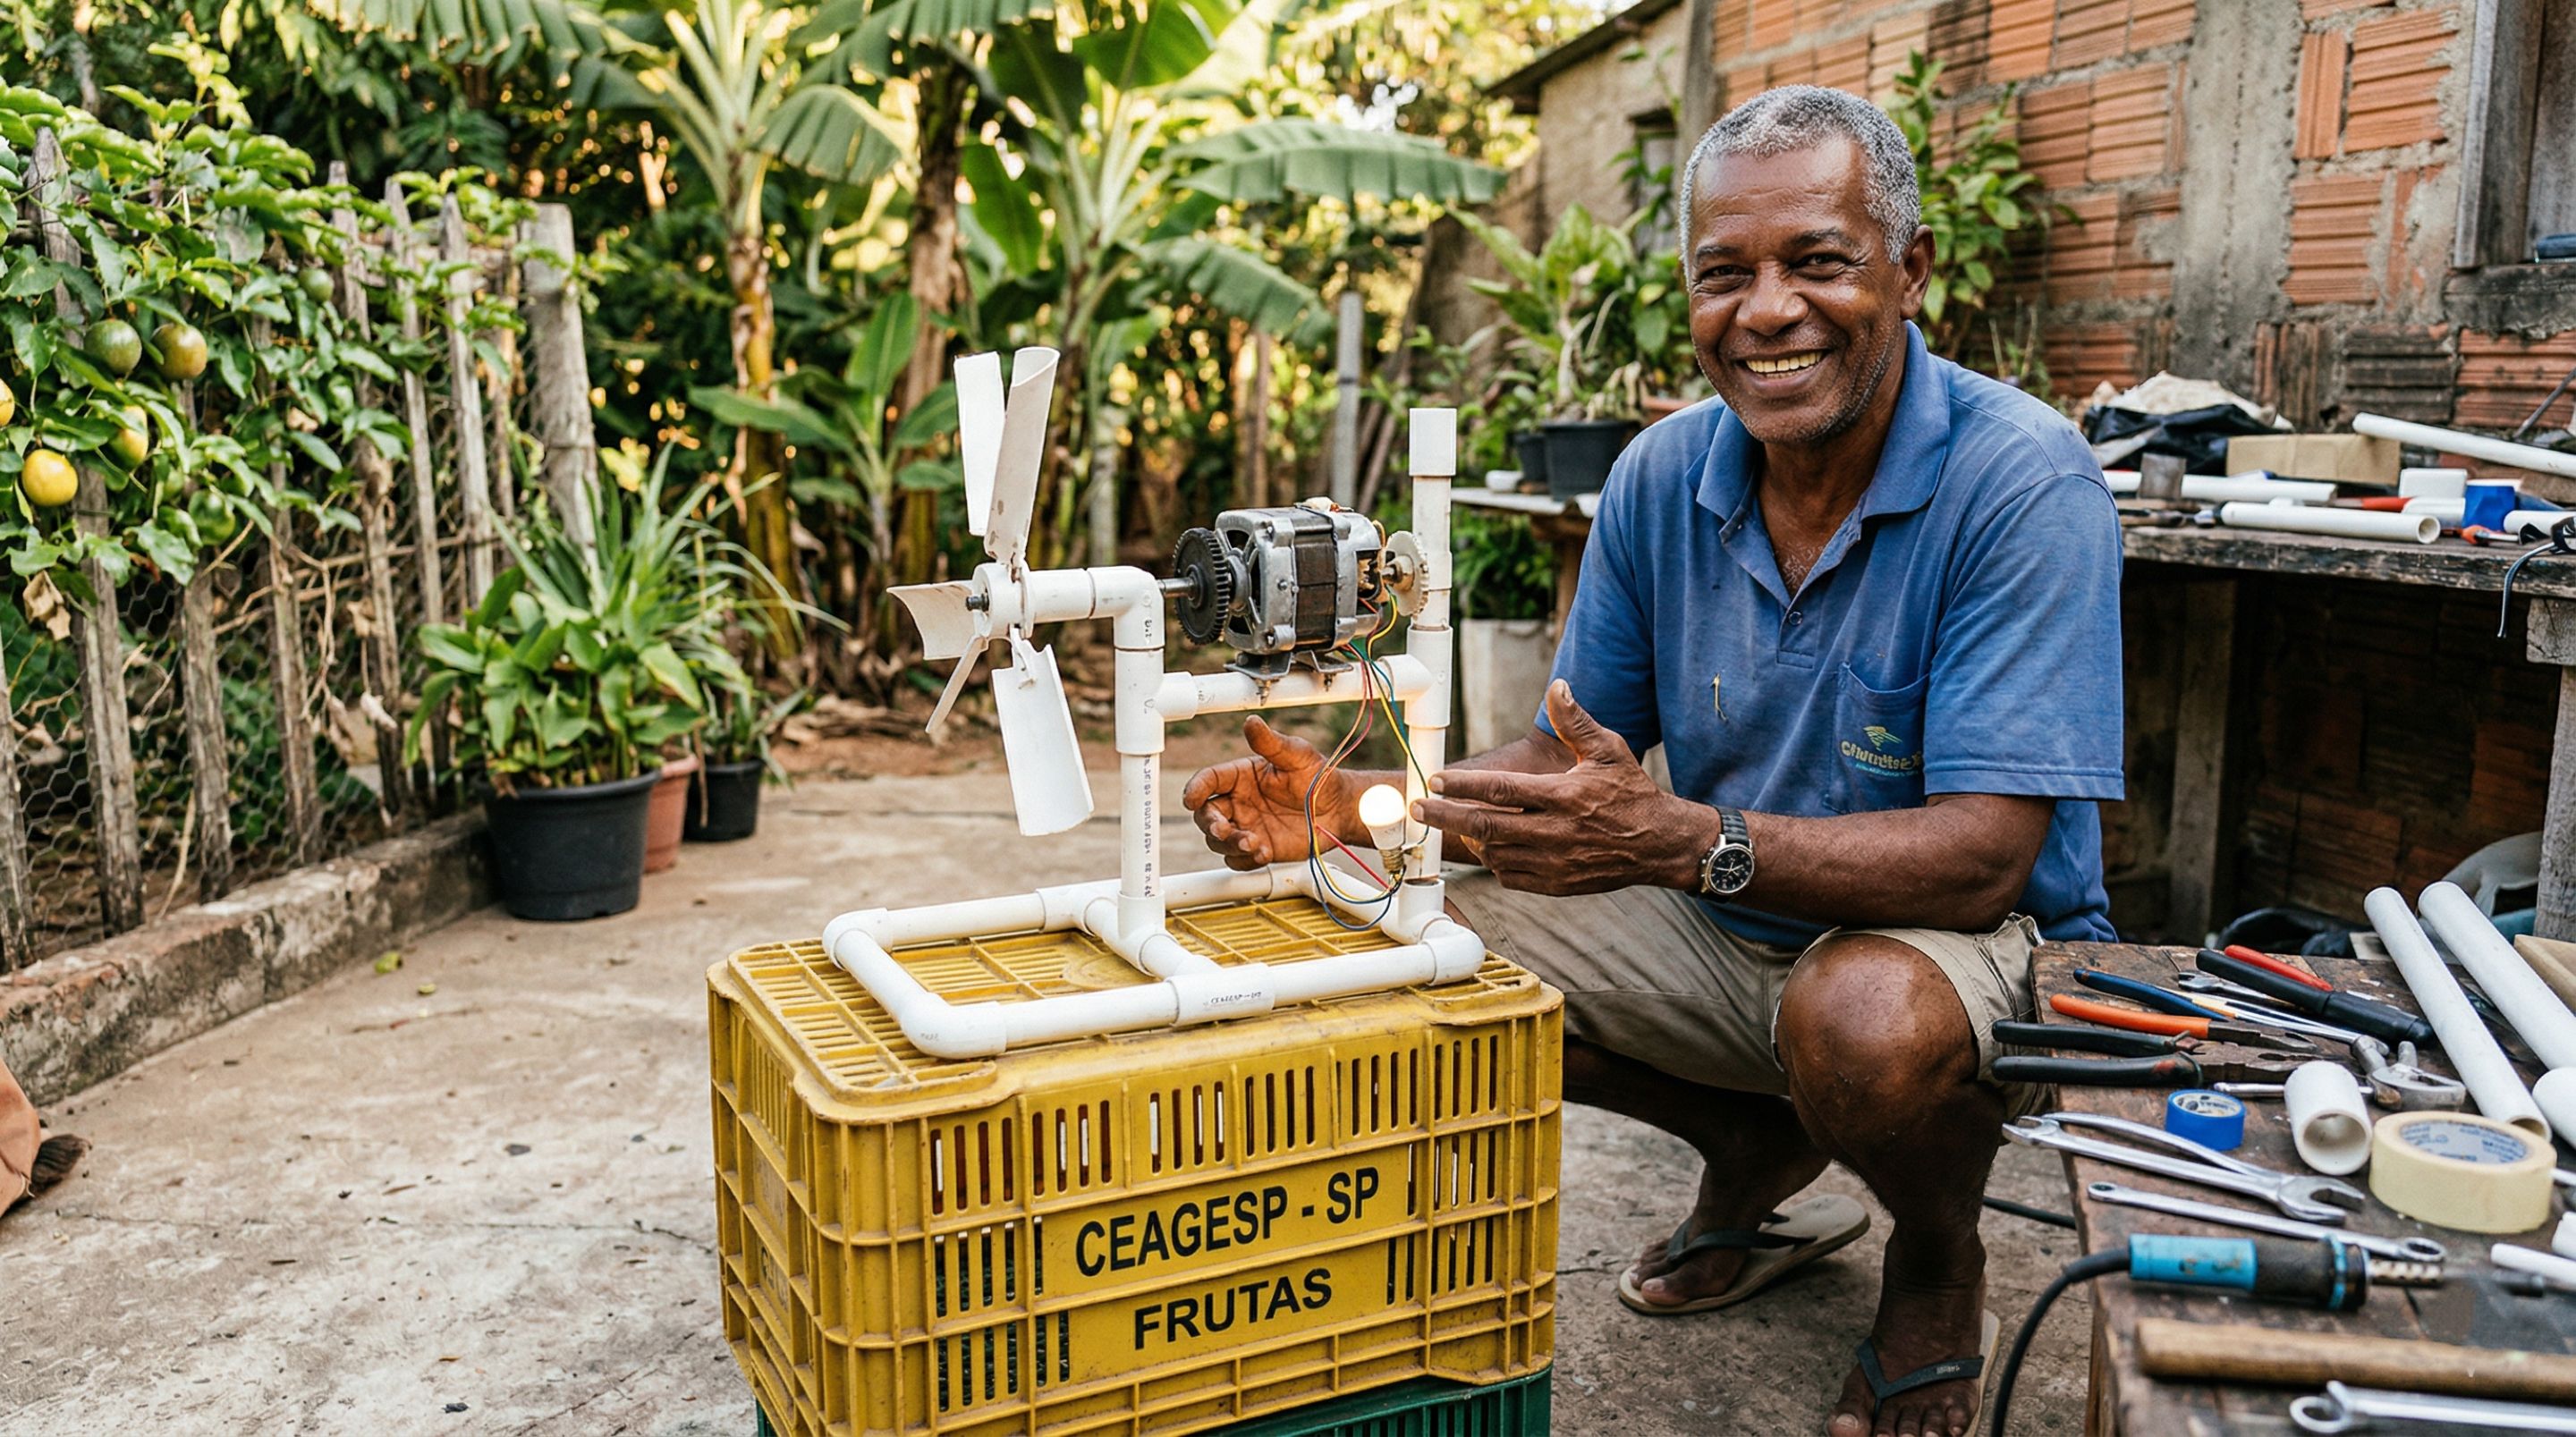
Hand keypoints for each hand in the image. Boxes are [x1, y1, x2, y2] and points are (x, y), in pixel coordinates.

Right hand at [1181, 717, 1350, 871]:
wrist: (1338, 811)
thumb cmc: (1317, 778)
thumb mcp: (1297, 755)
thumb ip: (1271, 742)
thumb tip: (1251, 721)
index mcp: (1240, 777)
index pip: (1208, 780)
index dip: (1195, 789)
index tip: (1191, 799)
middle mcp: (1238, 802)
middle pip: (1205, 814)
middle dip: (1209, 823)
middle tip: (1223, 829)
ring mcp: (1246, 827)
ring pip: (1218, 841)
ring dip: (1229, 844)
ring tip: (1253, 843)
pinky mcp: (1256, 849)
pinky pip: (1237, 860)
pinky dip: (1245, 860)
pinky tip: (1263, 853)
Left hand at [1415, 681, 1703, 894]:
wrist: (1659, 844)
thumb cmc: (1631, 792)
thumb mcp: (1608, 750)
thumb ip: (1576, 721)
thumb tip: (1557, 687)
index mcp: (1563, 796)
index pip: (1500, 790)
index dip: (1462, 786)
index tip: (1435, 781)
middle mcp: (1554, 832)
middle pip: (1484, 826)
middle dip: (1445, 817)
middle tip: (1418, 809)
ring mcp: (1554, 863)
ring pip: (1493, 853)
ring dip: (1469, 838)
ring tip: (1454, 822)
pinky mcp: (1556, 884)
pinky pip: (1510, 875)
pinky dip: (1492, 860)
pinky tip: (1488, 845)